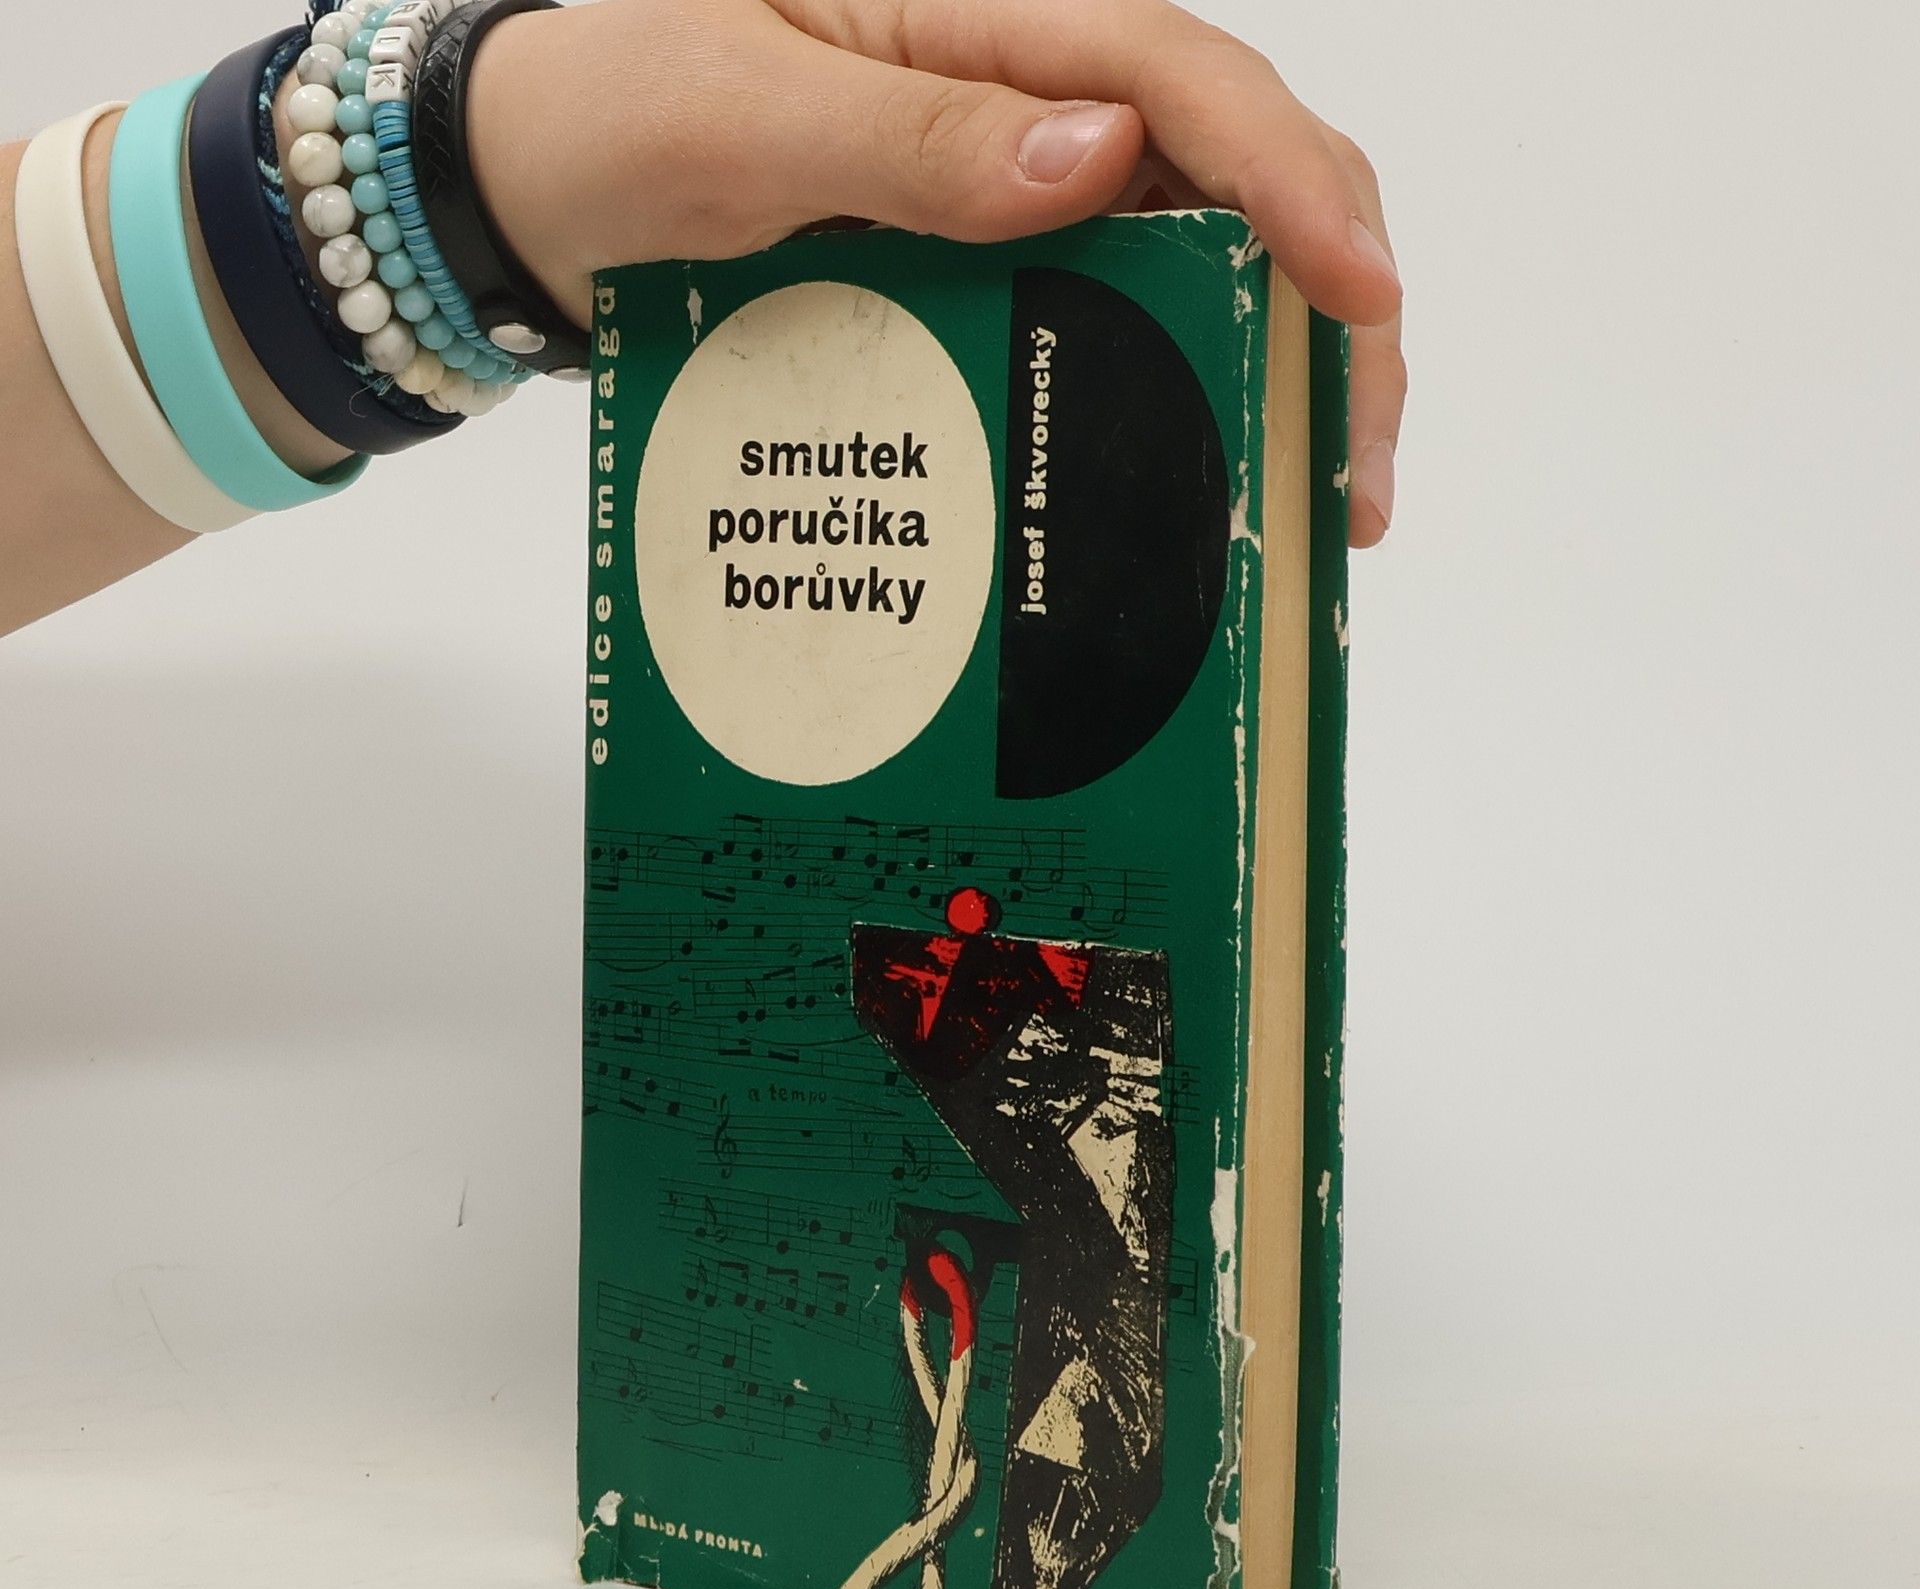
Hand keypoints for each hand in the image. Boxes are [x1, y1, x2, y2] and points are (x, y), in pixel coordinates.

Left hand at [468, 0, 1404, 545]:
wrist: (533, 178)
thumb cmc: (613, 117)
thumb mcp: (739, 120)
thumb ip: (907, 136)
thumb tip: (1095, 159)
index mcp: (976, 4)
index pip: (1176, 72)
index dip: (1289, 182)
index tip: (1357, 296)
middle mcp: (1021, 73)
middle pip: (1232, 156)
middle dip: (1324, 296)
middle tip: (1353, 462)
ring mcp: (1012, 157)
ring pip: (1197, 234)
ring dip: (1275, 354)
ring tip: (1312, 493)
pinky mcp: (991, 234)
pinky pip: (1118, 287)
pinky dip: (1183, 369)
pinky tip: (1213, 455)